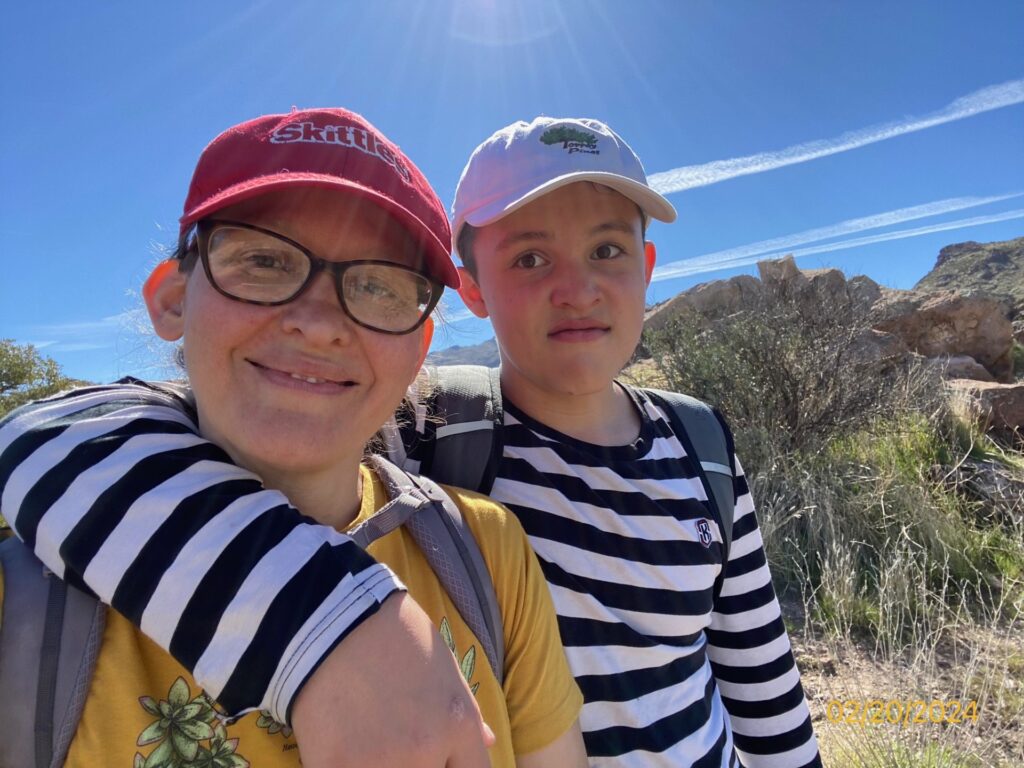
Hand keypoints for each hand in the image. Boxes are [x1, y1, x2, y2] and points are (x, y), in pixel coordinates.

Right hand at [291, 592, 494, 766]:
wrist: (332, 618)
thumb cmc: (395, 635)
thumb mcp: (445, 666)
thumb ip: (467, 714)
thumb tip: (488, 742)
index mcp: (458, 725)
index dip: (456, 767)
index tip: (441, 758)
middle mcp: (425, 752)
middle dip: (422, 764)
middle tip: (399, 737)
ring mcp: (378, 765)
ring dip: (385, 766)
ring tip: (370, 738)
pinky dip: (348, 764)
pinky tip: (342, 743)